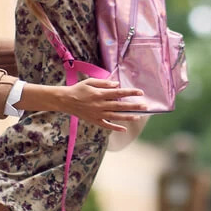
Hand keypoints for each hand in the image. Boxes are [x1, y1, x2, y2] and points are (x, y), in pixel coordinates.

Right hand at [19, 79, 146, 131]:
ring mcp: (98, 114)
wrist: (65, 100)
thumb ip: (104, 83)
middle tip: (145, 106)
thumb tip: (117, 84)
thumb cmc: (78, 89)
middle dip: (133, 106)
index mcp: (100, 94)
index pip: (119, 93)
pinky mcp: (94, 120)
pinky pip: (106, 125)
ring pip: (115, 116)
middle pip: (120, 106)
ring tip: (138, 116)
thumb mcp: (90, 82)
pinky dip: (115, 128)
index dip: (130, 93)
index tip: (140, 92)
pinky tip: (124, 129)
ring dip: (127, 117)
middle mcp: (100, 104)